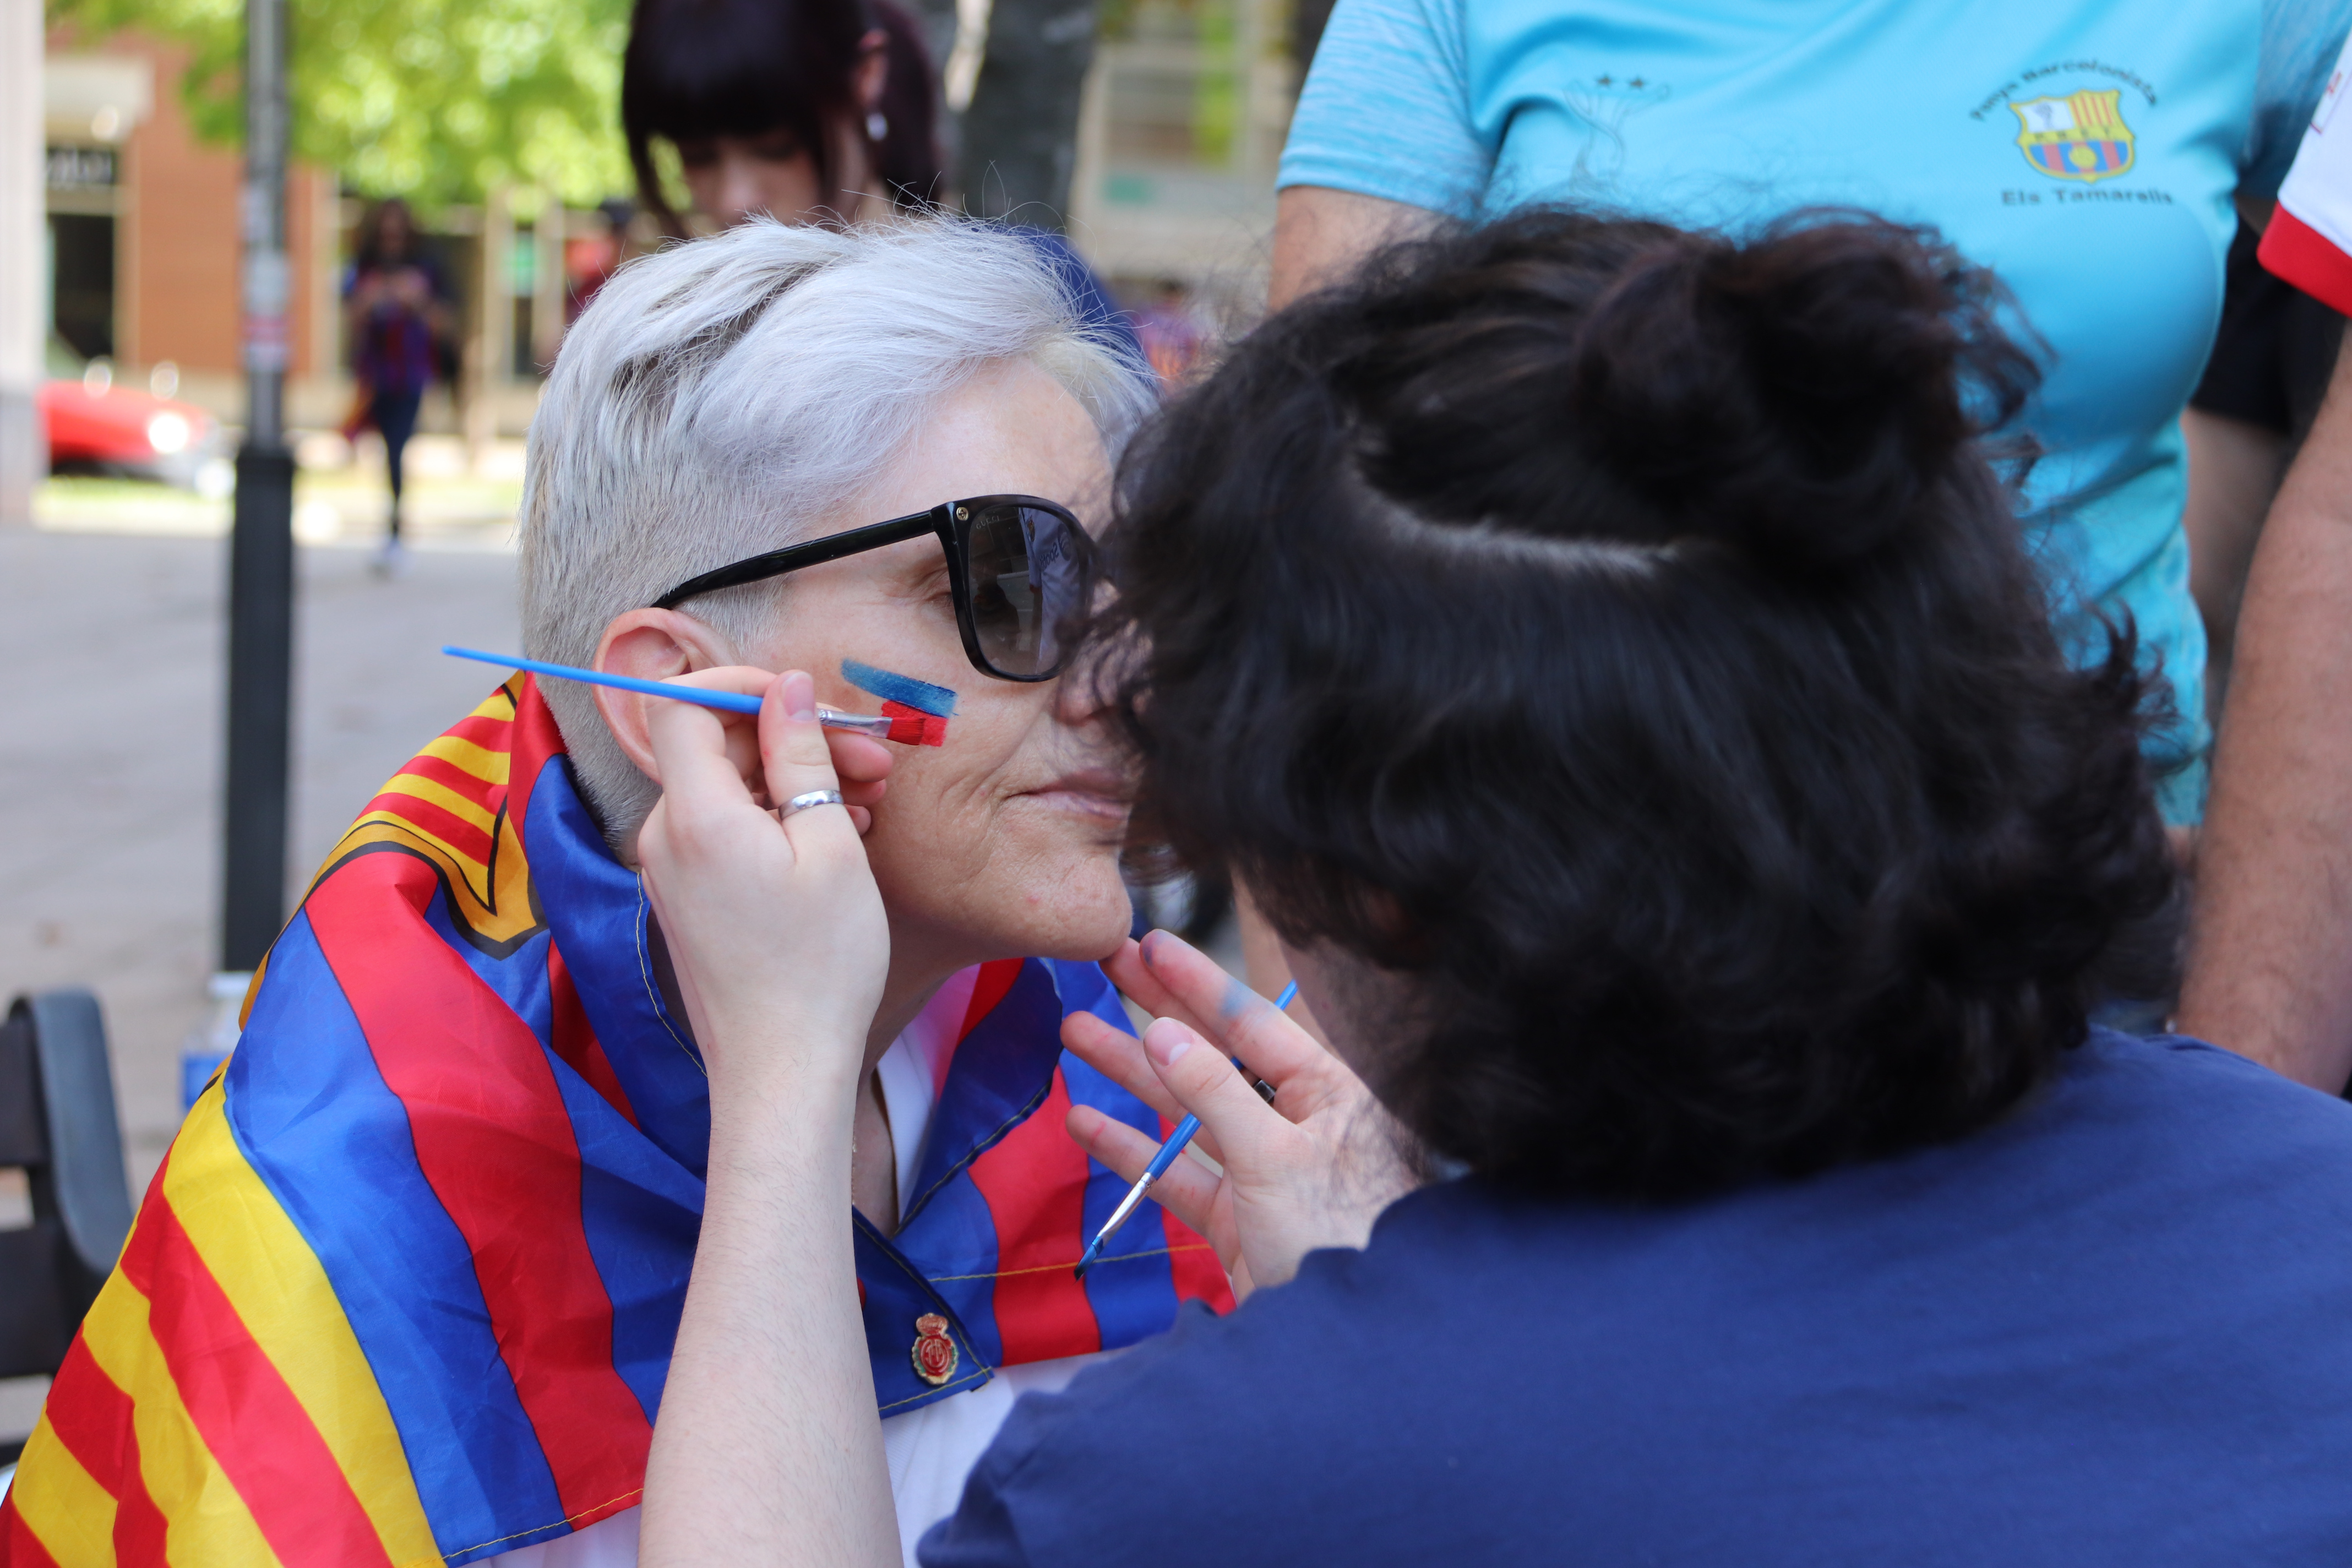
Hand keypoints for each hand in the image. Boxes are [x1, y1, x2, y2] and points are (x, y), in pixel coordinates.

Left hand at [637, 669, 889, 1104]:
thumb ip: (802, 758)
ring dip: (797, 781)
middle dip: (795, 739)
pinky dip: (780, 819)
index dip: (741, 684)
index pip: (683, 704)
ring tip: (871, 802)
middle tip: (873, 762)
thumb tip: (788, 690)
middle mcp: (665, 838)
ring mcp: (672, 871)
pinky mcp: (688, 899)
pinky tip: (840, 837)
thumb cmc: (816, 967)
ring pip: (729, 790)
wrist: (781, 1071)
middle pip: (716, 747)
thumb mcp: (830, 846)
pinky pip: (727, 831)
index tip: (806, 700)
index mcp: (695, 816)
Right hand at [1060, 930, 1418, 1299]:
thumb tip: (1164, 1032)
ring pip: (1186, 1112)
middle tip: (1104, 966)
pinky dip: (1131, 1151)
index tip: (1150, 942)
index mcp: (1329, 1093)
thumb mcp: (1277, 1159)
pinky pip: (1176, 1175)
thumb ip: (1215, 1094)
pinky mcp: (1238, 1223)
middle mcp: (1296, 1124)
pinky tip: (1086, 1121)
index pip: (1253, 1022)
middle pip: (1213, 1056)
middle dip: (1154, 1012)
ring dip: (1130, 1075)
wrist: (1357, 1343)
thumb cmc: (1341, 1240)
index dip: (1197, 982)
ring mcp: (1263, 1174)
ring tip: (1074, 1032)